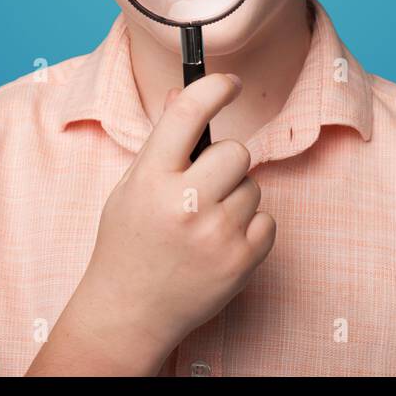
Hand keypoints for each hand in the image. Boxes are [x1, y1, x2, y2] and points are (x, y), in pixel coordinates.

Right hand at [72, 72, 276, 360]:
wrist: (130, 313)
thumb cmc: (127, 244)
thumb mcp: (131, 187)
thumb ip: (161, 141)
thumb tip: (183, 92)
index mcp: (150, 179)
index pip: (188, 113)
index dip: (214, 88)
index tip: (229, 83)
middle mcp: (184, 203)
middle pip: (236, 151)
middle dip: (223, 163)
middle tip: (203, 185)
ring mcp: (216, 234)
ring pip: (252, 186)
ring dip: (235, 197)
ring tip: (205, 223)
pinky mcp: (241, 261)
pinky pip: (267, 220)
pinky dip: (249, 228)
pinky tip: (220, 243)